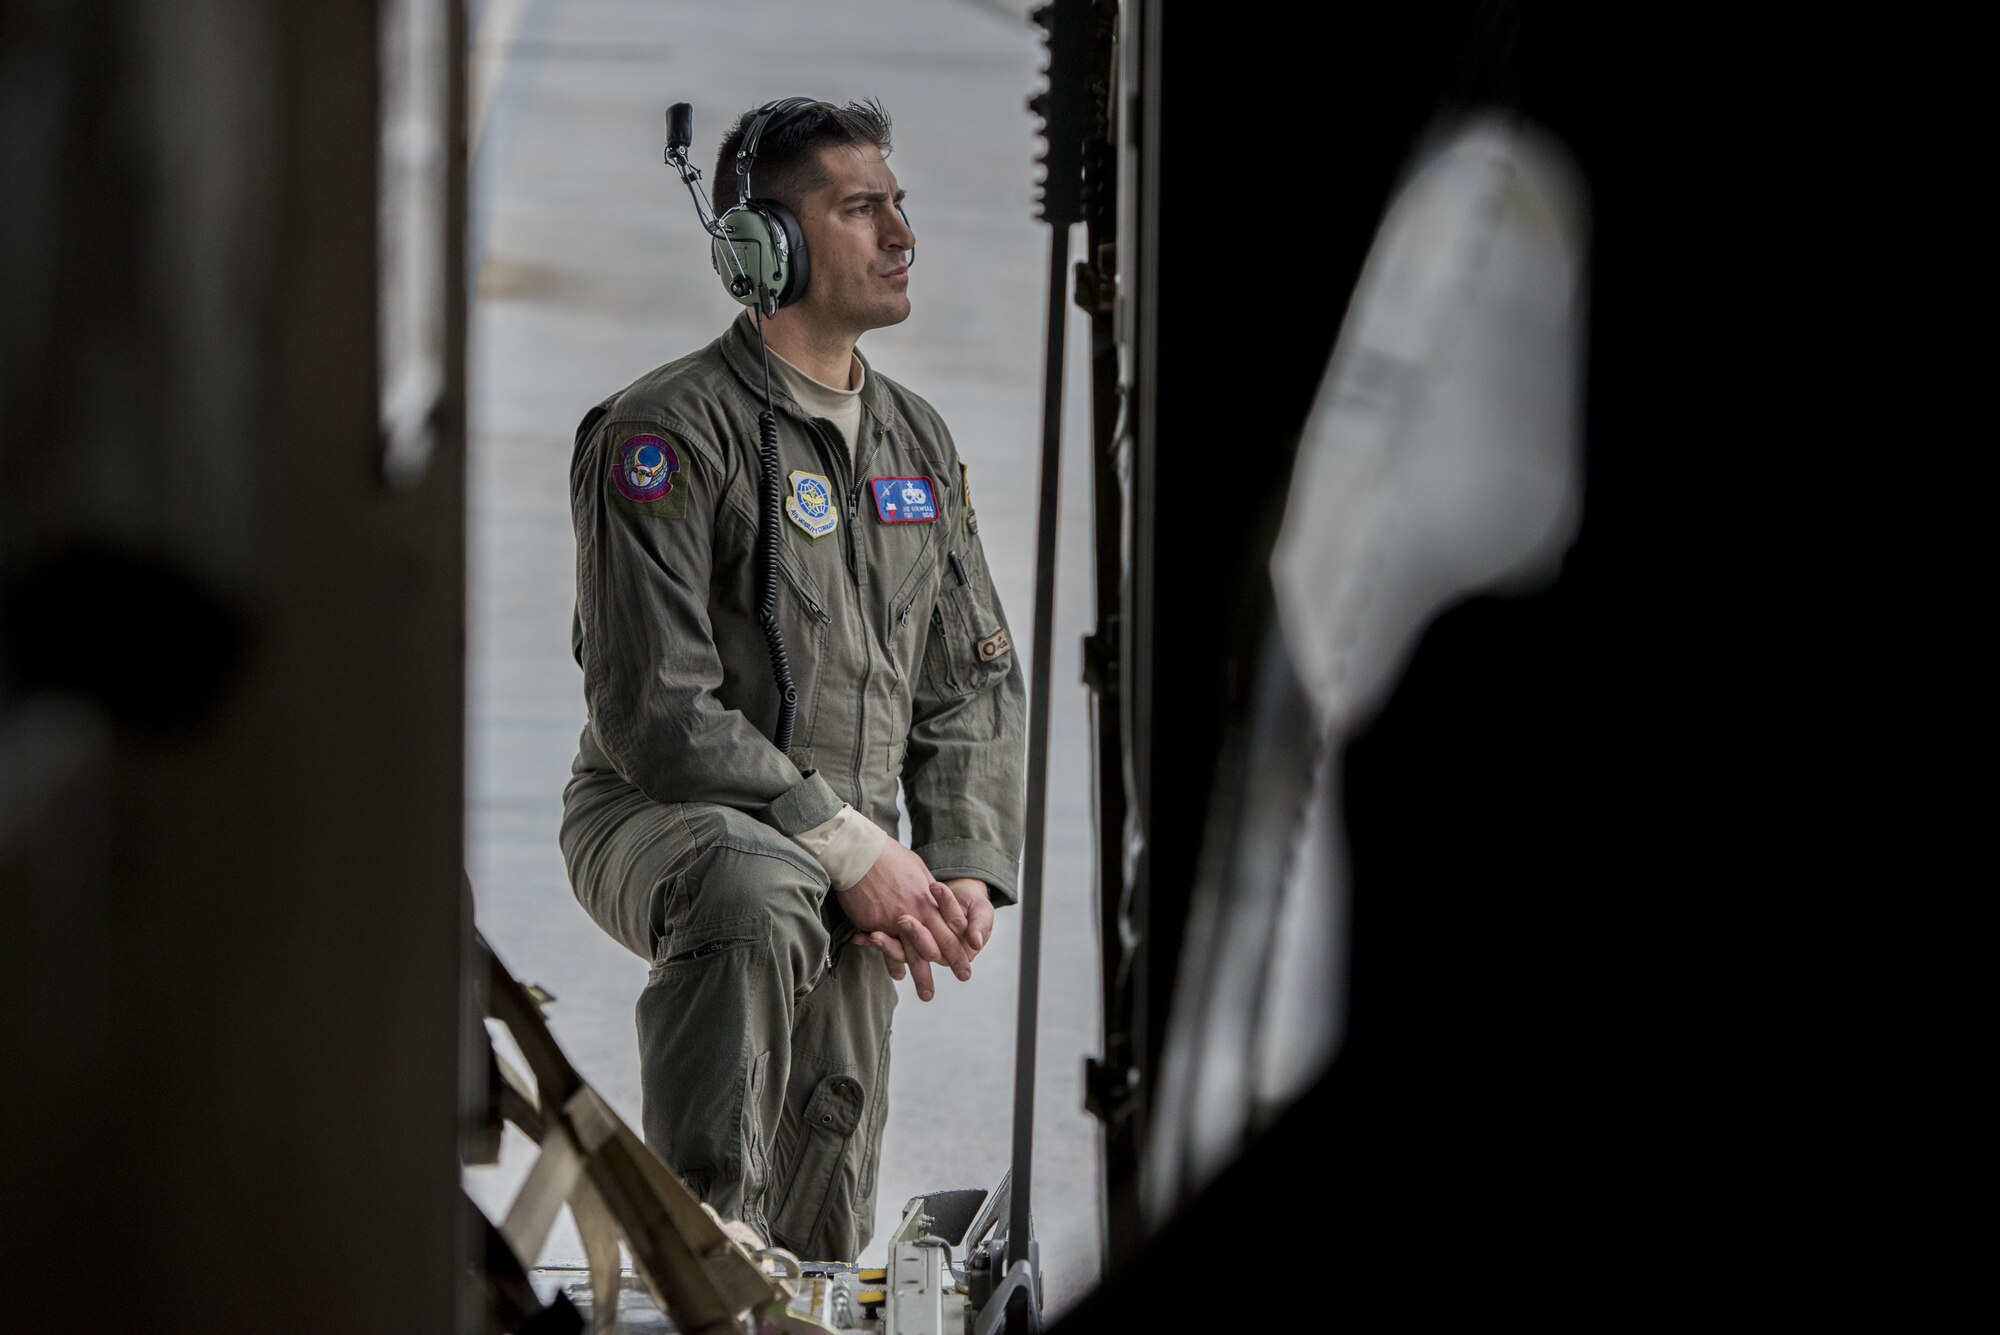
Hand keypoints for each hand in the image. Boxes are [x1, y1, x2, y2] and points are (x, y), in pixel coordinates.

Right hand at [837, 841, 971, 1001]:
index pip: (950, 926)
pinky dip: (892, 963)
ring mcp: (894, 920)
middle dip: (953, 962)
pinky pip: (887, 948)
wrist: (859, 854)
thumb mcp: (916, 868)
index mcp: (927, 899)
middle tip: (965, 977)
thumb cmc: (888, 856)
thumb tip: (934, 895)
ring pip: (912, 954)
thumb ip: (926, 888)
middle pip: (937, 944)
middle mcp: (915, 913)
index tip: (971, 954)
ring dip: (921, 976)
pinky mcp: (875, 924)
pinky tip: (897, 975)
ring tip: (928, 995)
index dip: (961, 943)